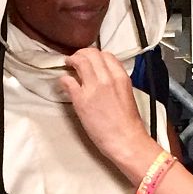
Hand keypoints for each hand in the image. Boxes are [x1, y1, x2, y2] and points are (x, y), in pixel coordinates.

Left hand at [60, 48, 158, 172]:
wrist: (126, 140)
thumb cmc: (128, 124)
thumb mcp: (127, 95)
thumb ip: (116, 83)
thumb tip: (103, 79)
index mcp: (121, 77)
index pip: (106, 55)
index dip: (96, 55)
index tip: (91, 58)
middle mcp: (107, 78)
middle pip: (91, 54)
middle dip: (82, 53)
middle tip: (76, 59)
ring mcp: (93, 87)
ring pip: (79, 61)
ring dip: (72, 60)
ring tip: (68, 64)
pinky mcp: (81, 99)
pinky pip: (68, 80)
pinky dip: (64, 79)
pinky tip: (64, 83)